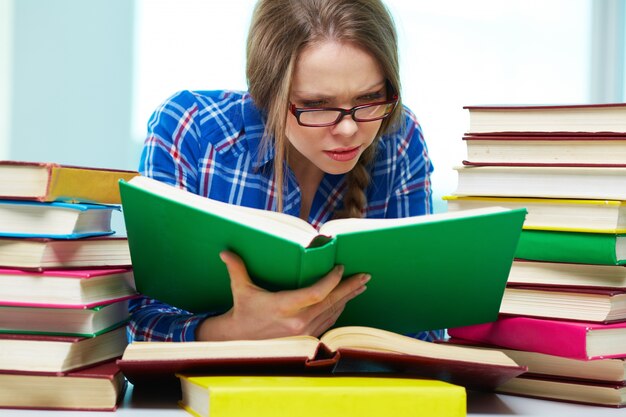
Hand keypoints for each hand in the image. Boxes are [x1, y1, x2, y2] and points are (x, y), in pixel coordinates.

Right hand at [195, 251, 369, 340]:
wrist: (241, 340)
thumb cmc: (243, 310)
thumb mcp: (240, 289)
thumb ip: (236, 268)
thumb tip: (224, 251)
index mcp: (283, 307)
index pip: (315, 293)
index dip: (331, 281)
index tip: (340, 267)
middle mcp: (297, 322)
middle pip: (330, 302)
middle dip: (350, 288)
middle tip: (365, 276)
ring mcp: (304, 332)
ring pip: (333, 312)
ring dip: (348, 298)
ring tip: (361, 285)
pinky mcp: (307, 337)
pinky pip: (329, 321)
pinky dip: (339, 308)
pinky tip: (346, 300)